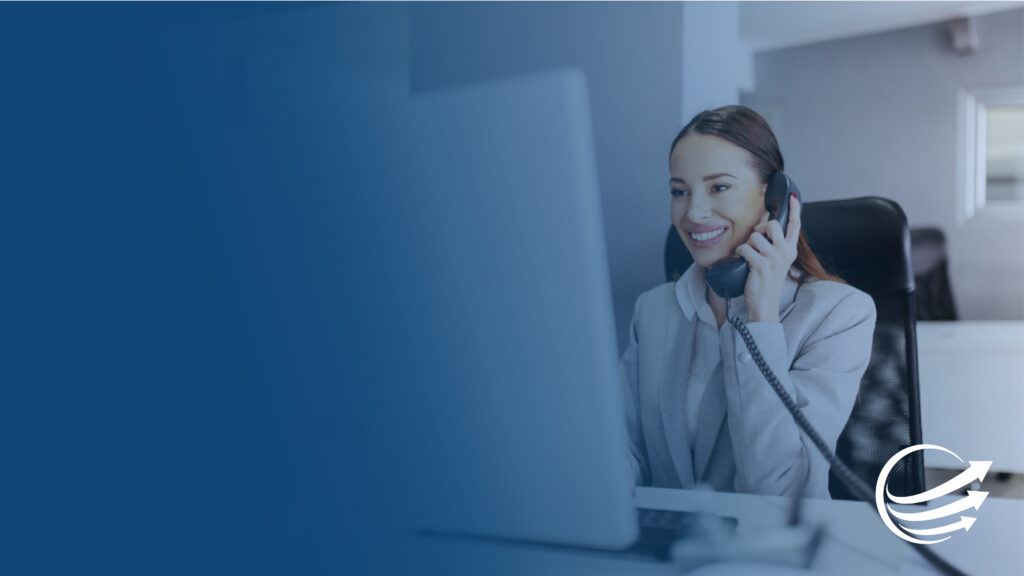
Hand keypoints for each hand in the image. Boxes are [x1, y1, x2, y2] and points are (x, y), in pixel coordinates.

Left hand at [734, 194, 800, 321]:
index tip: (792, 197)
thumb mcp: (776, 261)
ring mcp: (774, 259)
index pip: (795, 226)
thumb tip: (765, 226)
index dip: (794, 210)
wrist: (764, 304)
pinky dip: (740, 254)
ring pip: (755, 237)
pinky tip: (744, 262)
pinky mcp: (762, 265)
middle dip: (759, 229)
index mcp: (790, 250)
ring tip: (750, 257)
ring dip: (747, 245)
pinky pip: (744, 248)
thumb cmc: (766, 282)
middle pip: (772, 225)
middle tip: (756, 239)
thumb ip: (775, 245)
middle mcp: (785, 253)